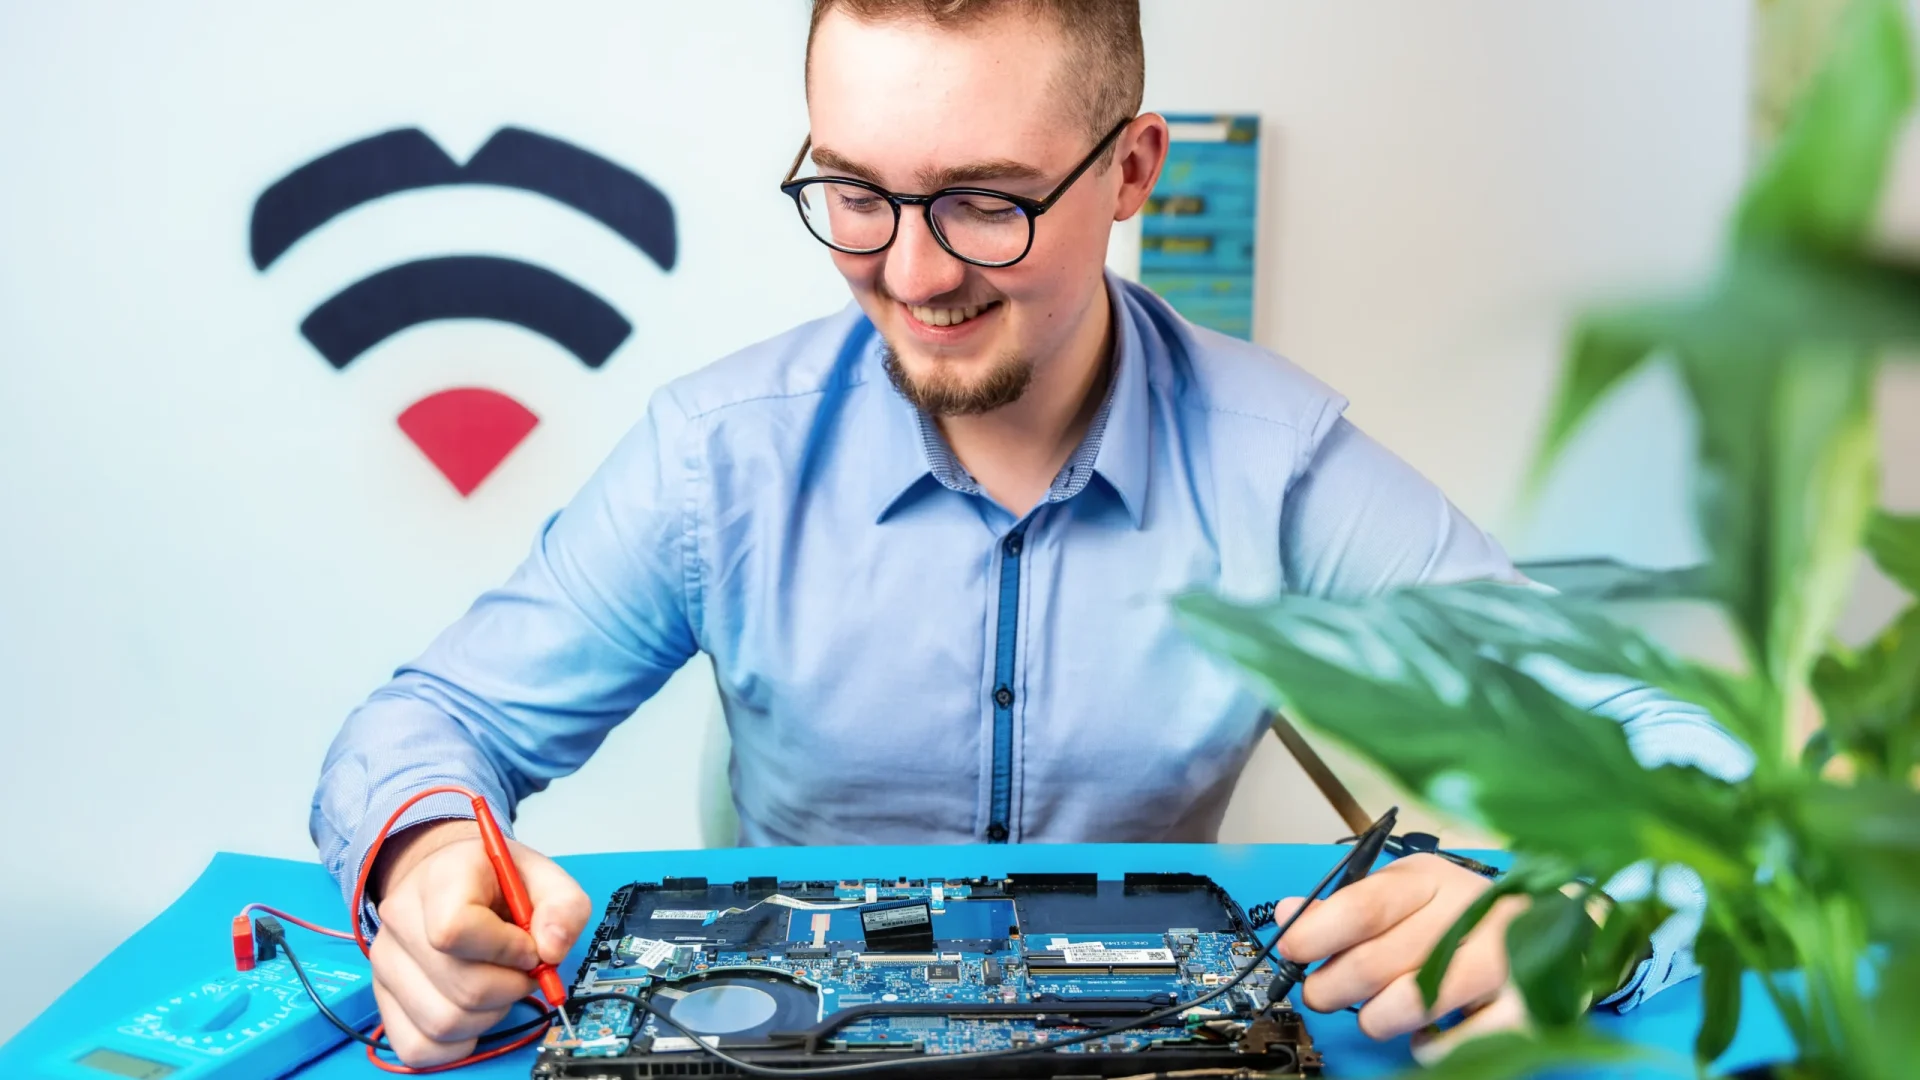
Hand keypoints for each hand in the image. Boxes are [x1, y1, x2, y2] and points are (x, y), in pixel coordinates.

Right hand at [367, 819, 591, 1066]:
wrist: (447, 880)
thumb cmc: (494, 881)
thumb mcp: (542, 877)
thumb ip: (563, 906)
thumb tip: (552, 950)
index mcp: (441, 877)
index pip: (455, 930)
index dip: (505, 949)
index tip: (527, 946)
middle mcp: (401, 918)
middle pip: (462, 986)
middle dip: (511, 987)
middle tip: (522, 969)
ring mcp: (386, 961)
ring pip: (443, 1023)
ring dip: (489, 1015)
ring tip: (499, 985)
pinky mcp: (383, 997)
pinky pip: (418, 1046)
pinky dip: (458, 1043)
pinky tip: (475, 1012)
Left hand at [1275, 853, 1530, 1063]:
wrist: (1561, 930)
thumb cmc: (1465, 914)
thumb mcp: (1407, 894)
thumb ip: (1347, 906)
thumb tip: (1289, 914)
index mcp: (1430, 879)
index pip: (1363, 905)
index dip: (1318, 932)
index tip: (1292, 950)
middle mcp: (1467, 913)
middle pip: (1376, 961)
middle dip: (1333, 987)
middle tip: (1322, 994)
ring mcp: (1500, 960)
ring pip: (1410, 1004)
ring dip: (1377, 1018)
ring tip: (1376, 1013)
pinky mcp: (1523, 1006)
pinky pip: (1454, 1042)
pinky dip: (1428, 1047)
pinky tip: (1425, 1033)